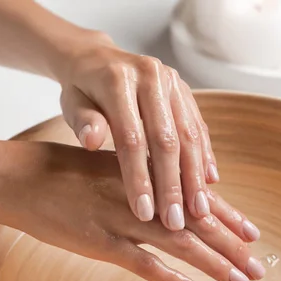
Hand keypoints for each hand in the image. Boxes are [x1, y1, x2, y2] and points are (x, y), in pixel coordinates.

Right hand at [0, 140, 265, 280]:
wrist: (22, 178)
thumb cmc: (69, 173)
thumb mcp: (116, 168)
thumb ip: (148, 182)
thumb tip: (176, 196)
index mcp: (150, 177)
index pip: (199, 199)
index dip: (230, 218)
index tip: (254, 235)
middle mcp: (145, 197)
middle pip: (199, 224)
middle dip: (232, 247)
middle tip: (257, 268)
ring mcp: (124, 220)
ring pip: (180, 244)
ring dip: (214, 264)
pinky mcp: (101, 242)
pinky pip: (141, 263)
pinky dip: (168, 278)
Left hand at [57, 37, 219, 229]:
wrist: (98, 59)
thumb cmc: (81, 90)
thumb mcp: (71, 103)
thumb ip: (82, 122)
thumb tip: (93, 142)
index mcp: (118, 80)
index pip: (132, 138)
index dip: (139, 178)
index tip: (144, 213)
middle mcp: (152, 77)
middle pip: (167, 139)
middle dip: (173, 185)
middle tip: (176, 221)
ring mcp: (173, 83)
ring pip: (190, 135)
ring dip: (195, 177)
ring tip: (199, 211)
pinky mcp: (185, 91)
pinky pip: (199, 127)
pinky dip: (205, 156)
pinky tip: (209, 184)